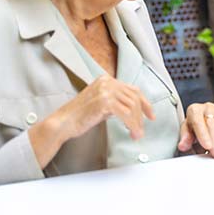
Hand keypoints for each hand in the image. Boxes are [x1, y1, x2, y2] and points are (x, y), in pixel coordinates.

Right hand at [29, 75, 154, 167]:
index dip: (145, 103)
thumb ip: (116, 101)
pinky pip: (126, 114)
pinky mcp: (104, 101)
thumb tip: (135, 109)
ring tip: (136, 134)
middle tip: (141, 130)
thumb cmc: (79, 116)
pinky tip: (131, 132)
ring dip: (136, 123)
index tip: (150, 115)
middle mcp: (107, 82)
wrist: (63, 123)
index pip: (133, 90)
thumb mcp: (101, 103)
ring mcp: (105, 91)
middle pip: (134, 98)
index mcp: (106, 80)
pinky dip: (132, 125)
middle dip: (141, 116)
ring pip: (132, 107)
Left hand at [178, 103, 213, 157]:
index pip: (198, 120)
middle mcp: (208, 108)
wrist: (208, 122)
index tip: (207, 146)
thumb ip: (186, 138)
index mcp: (195, 110)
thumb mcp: (188, 132)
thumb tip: (183, 145)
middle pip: (212, 124)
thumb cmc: (195, 128)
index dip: (203, 134)